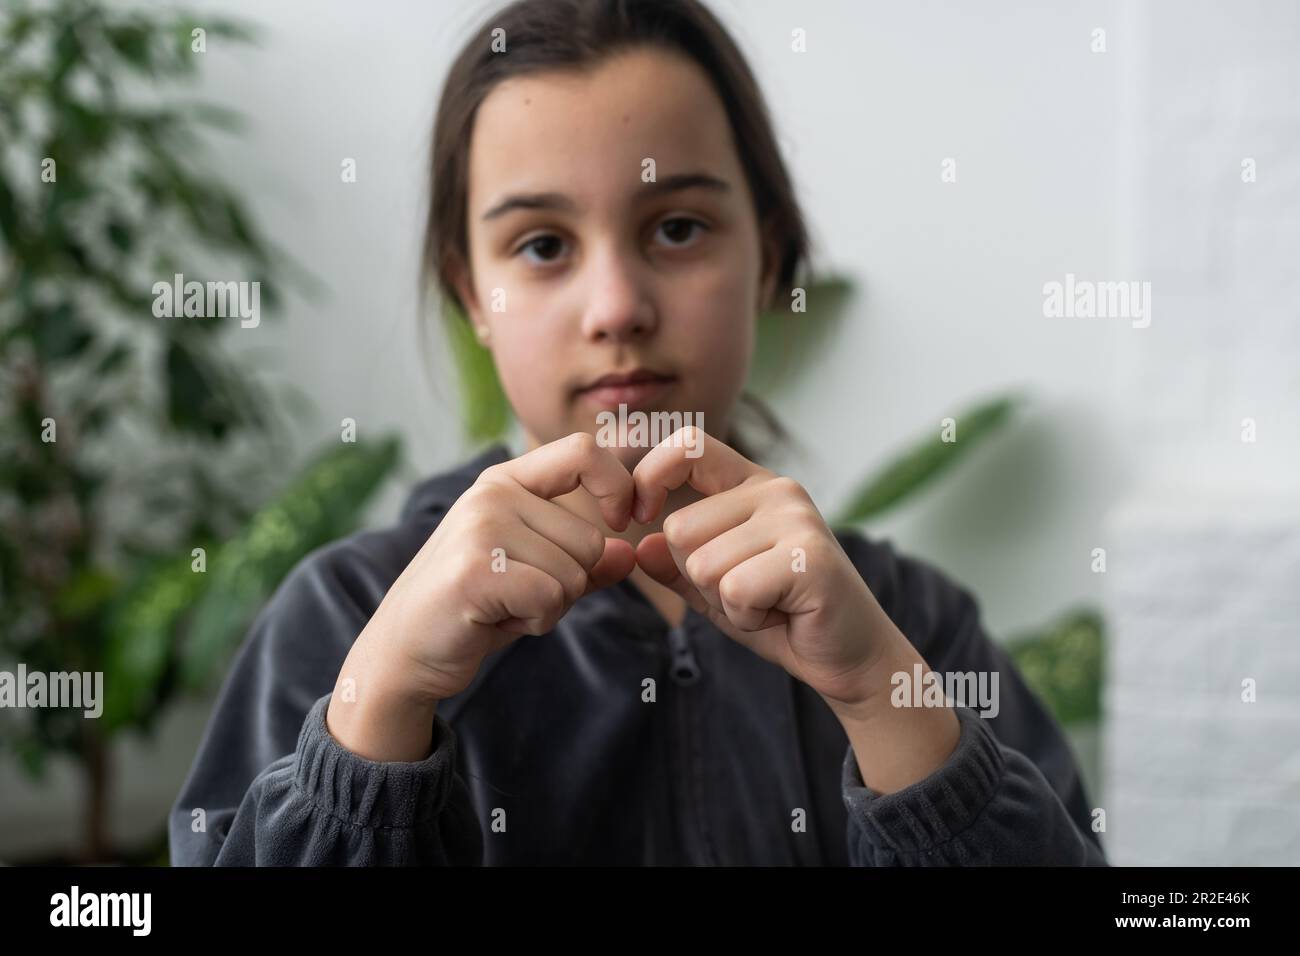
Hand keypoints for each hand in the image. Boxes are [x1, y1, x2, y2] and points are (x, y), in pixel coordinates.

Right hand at [355, 432, 637, 704]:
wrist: (404, 651)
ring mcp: (481, 527)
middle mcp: (492, 493)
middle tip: (517, 593)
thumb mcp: (534, 576)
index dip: (618, 485)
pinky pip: (550, 599)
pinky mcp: (475, 569)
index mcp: (506, 481)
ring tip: (502, 605)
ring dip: (550, 607)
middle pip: (591, 540)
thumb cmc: (473, 609)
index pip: (584, 451)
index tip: (621, 522)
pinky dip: (534, 623)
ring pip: (574, 575)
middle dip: (570, 583)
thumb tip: (628, 554)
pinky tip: (494, 621)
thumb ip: (582, 562)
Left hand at [632, 427, 905, 714]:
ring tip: (769, 603)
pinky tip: (782, 615)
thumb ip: (677, 565)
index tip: (639, 515)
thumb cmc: (783, 618)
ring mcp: (797, 520)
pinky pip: (734, 590)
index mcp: (752, 485)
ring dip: (724, 602)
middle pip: (679, 528)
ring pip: (702, 564)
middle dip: (697, 577)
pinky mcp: (810, 558)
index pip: (688, 445)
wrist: (851, 657)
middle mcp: (777, 491)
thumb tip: (642, 545)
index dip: (649, 475)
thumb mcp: (715, 590)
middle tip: (748, 592)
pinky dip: (746, 617)